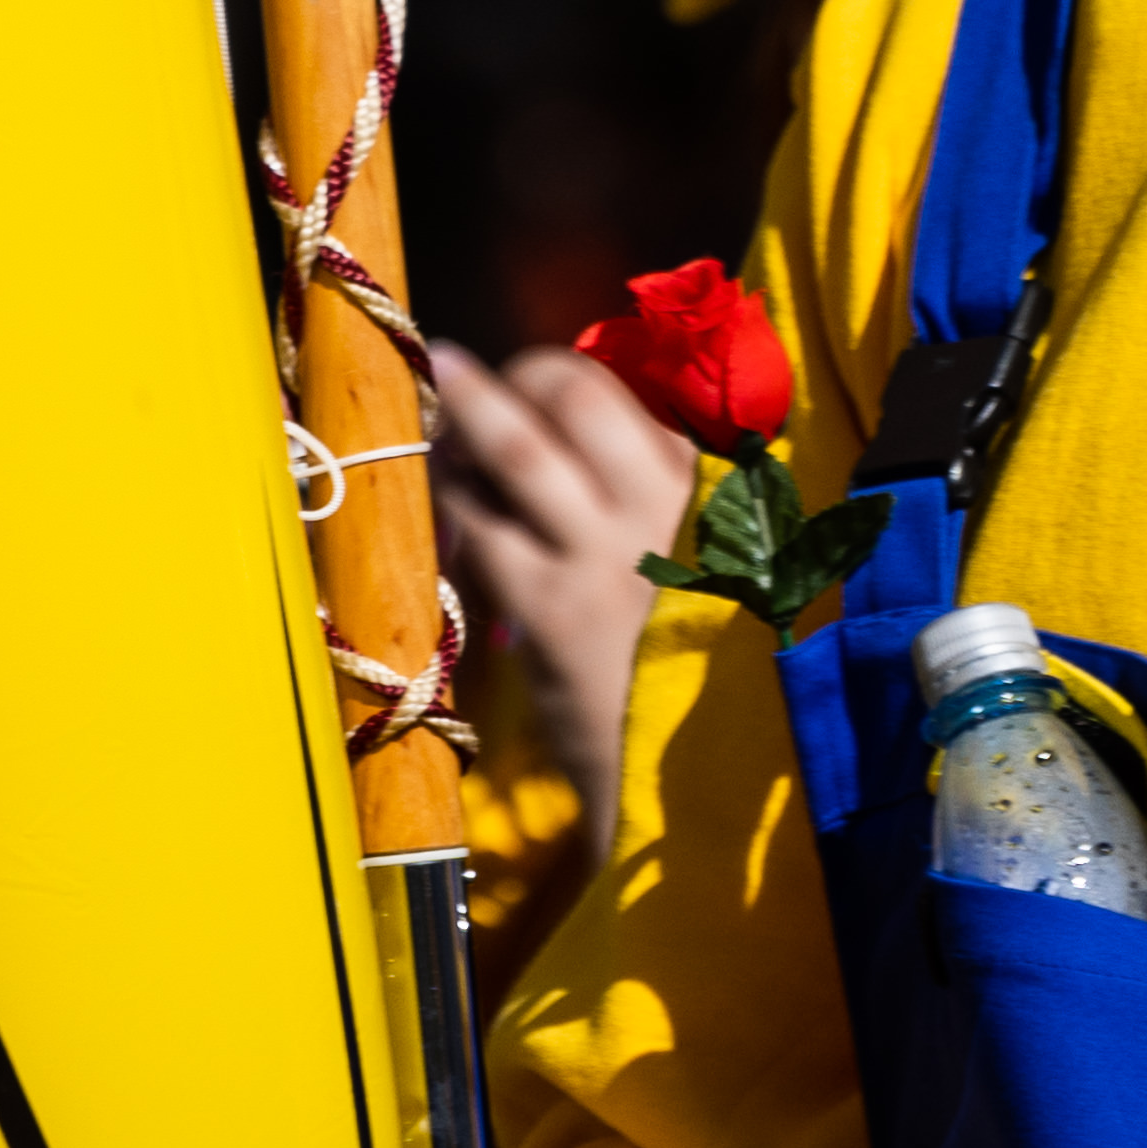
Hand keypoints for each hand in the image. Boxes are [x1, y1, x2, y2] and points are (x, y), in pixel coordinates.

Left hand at [436, 347, 702, 858]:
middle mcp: (658, 504)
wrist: (696, 772)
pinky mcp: (549, 607)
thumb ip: (656, 497)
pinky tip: (446, 506)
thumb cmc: (695, 661)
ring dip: (466, 410)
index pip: (624, 395)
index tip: (531, 386)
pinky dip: (454, 504)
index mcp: (705, 486)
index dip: (560, 377)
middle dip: (514, 376)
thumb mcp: (706, 561)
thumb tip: (572, 435)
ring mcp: (601, 552)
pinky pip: (480, 528)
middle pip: (572, 392)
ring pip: (516, 448)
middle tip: (472, 379)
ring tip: (440, 380)